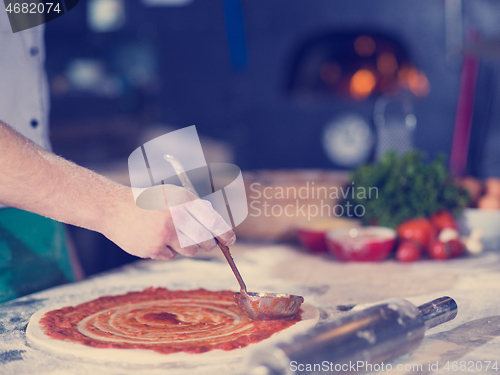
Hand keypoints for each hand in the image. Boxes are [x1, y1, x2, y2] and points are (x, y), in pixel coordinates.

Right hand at [100, 184, 235, 259]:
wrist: (114, 208)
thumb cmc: (149, 201)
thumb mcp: (174, 195)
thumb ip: (196, 208)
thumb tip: (219, 228)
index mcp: (183, 200)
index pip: (212, 222)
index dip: (225, 234)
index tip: (230, 241)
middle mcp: (175, 217)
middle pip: (205, 241)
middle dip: (208, 243)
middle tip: (207, 242)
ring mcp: (163, 235)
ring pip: (190, 251)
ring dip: (187, 246)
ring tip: (174, 234)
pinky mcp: (152, 249)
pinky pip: (171, 256)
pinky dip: (168, 250)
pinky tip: (156, 238)